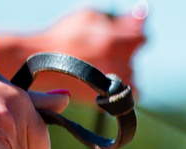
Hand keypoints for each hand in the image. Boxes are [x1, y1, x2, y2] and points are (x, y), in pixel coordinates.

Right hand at [0, 7, 147, 88]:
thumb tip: (142, 14)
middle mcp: (119, 64)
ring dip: (121, 67)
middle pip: (134, 55)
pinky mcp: (112, 98)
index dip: (133, 34)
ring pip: (132, 73)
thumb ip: (120, 19)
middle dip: (123, 50)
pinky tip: (104, 78)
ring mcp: (116, 82)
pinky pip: (130, 91)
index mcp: (114, 42)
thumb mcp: (90, 17)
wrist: (43, 62)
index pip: (141, 37)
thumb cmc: (65, 35)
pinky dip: (121, 84)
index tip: (123, 34)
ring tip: (98, 63)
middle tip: (101, 48)